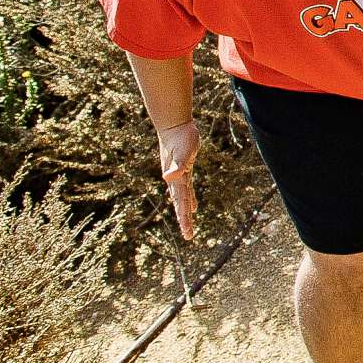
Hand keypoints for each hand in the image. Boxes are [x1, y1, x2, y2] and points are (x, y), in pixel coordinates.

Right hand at [156, 120, 199, 242]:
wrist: (173, 126)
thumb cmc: (180, 138)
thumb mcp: (182, 152)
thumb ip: (176, 166)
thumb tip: (168, 178)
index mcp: (177, 180)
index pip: (181, 203)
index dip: (184, 218)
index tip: (188, 233)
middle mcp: (176, 181)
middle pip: (181, 204)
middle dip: (184, 220)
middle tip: (188, 236)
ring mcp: (179, 176)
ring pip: (183, 199)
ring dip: (186, 212)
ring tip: (188, 227)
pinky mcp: (184, 170)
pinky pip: (187, 190)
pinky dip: (189, 199)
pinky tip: (193, 207)